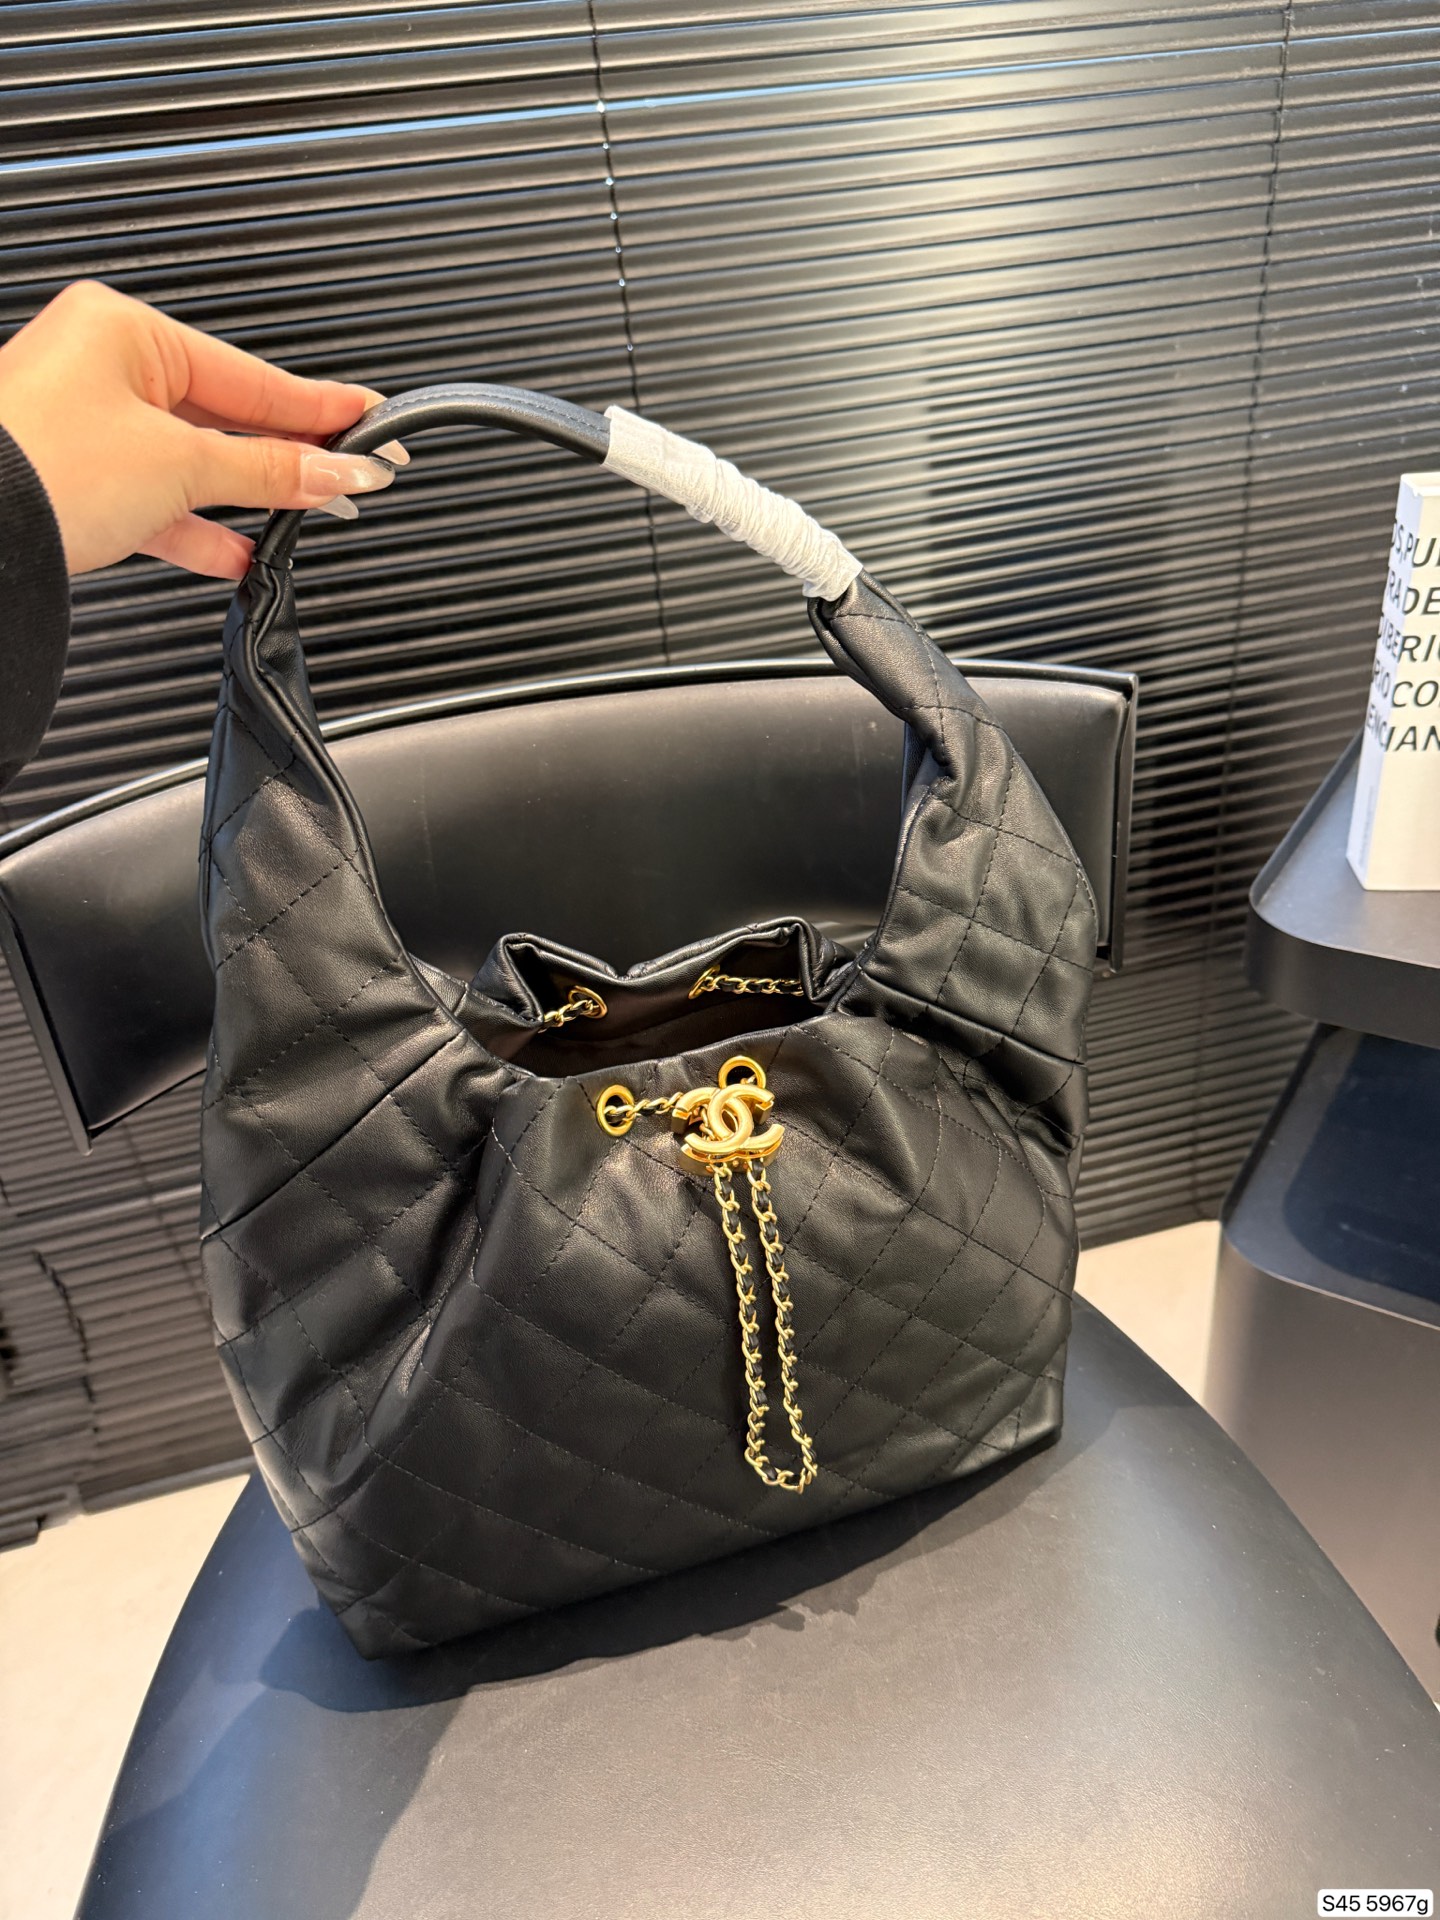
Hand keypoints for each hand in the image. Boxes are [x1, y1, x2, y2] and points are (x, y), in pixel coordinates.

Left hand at [0, 281, 403, 578]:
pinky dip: (202, 530)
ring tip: (307, 516)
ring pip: (194, 463)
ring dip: (250, 498)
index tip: (372, 421)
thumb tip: (335, 471)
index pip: (252, 373)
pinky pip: (160, 502)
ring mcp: (89, 427)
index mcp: (124, 332)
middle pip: (227, 416)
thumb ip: (267, 470)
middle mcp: (104, 369)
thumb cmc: (34, 467)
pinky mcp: (79, 483)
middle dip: (290, 455)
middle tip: (354, 476)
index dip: (322, 406)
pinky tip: (240, 553)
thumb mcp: (177, 463)